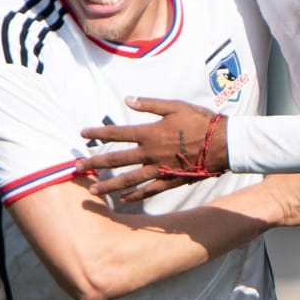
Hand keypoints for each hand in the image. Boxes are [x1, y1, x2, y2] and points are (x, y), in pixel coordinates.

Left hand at [77, 98, 226, 201]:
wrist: (224, 143)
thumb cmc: (201, 121)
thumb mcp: (176, 106)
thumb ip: (150, 104)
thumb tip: (128, 99)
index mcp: (150, 133)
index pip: (117, 133)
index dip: (98, 132)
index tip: (82, 132)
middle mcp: (150, 153)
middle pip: (116, 159)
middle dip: (94, 163)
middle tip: (75, 167)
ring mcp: (159, 169)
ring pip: (128, 179)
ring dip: (108, 184)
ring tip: (92, 190)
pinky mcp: (170, 180)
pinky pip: (148, 190)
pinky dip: (134, 196)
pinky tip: (123, 200)